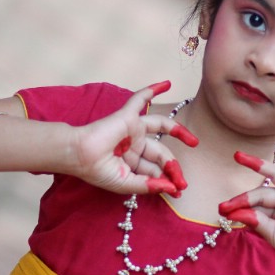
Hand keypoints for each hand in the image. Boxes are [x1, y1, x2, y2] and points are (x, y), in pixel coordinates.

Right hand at [67, 81, 197, 195]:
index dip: (168, 180)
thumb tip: (171, 188)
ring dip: (178, 132)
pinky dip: (152, 90)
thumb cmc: (97, 170)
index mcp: (132, 162)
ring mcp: (132, 129)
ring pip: (160, 126)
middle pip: (161, 153)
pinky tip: (167, 83)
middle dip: (172, 167)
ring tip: (194, 142)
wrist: (79, 156)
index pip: (155, 169)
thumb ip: (148, 185)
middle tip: (182, 182)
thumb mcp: (126, 184)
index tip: (178, 191)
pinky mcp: (127, 116)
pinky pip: (140, 99)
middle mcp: (134, 145)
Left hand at [219, 136, 274, 274]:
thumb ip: (256, 221)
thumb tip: (234, 212)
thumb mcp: (273, 235)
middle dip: (242, 198)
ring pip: (274, 179)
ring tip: (238, 157)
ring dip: (257, 166)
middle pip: (261, 193)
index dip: (239, 207)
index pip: (255, 204)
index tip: (223, 212)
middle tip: (222, 205)